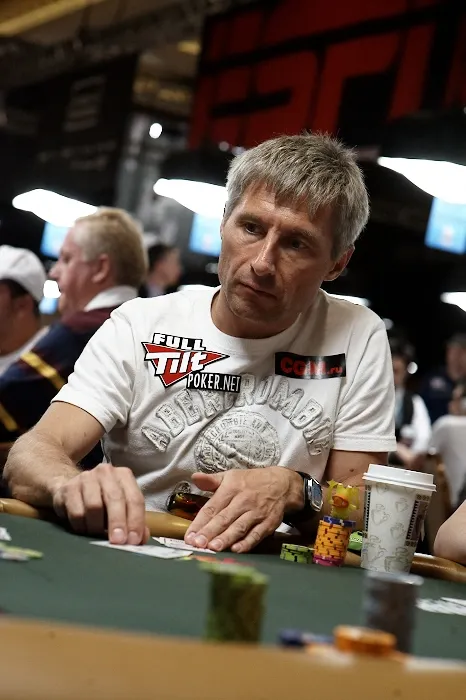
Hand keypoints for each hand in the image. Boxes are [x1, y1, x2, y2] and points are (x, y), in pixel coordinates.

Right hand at [52, 463, 148, 544]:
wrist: (73, 488)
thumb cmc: (103, 500)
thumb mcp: (121, 507)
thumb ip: (134, 521)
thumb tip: (141, 539)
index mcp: (124, 476)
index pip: (135, 499)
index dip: (136, 521)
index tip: (133, 540)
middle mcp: (106, 473)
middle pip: (115, 499)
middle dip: (117, 522)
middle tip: (117, 542)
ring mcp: (85, 478)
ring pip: (94, 506)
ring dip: (97, 527)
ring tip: (97, 535)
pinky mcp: (68, 488)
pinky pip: (76, 512)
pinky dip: (81, 526)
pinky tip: (83, 530)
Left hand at [184, 467, 302, 552]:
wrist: (281, 484)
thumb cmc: (251, 481)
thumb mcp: (230, 476)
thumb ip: (211, 480)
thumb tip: (194, 477)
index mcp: (231, 488)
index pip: (212, 507)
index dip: (200, 522)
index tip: (189, 535)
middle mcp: (243, 501)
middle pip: (224, 518)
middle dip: (210, 532)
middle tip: (198, 544)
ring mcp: (256, 513)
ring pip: (239, 527)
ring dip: (226, 538)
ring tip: (214, 548)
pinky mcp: (268, 523)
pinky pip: (256, 534)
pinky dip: (247, 543)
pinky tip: (236, 549)